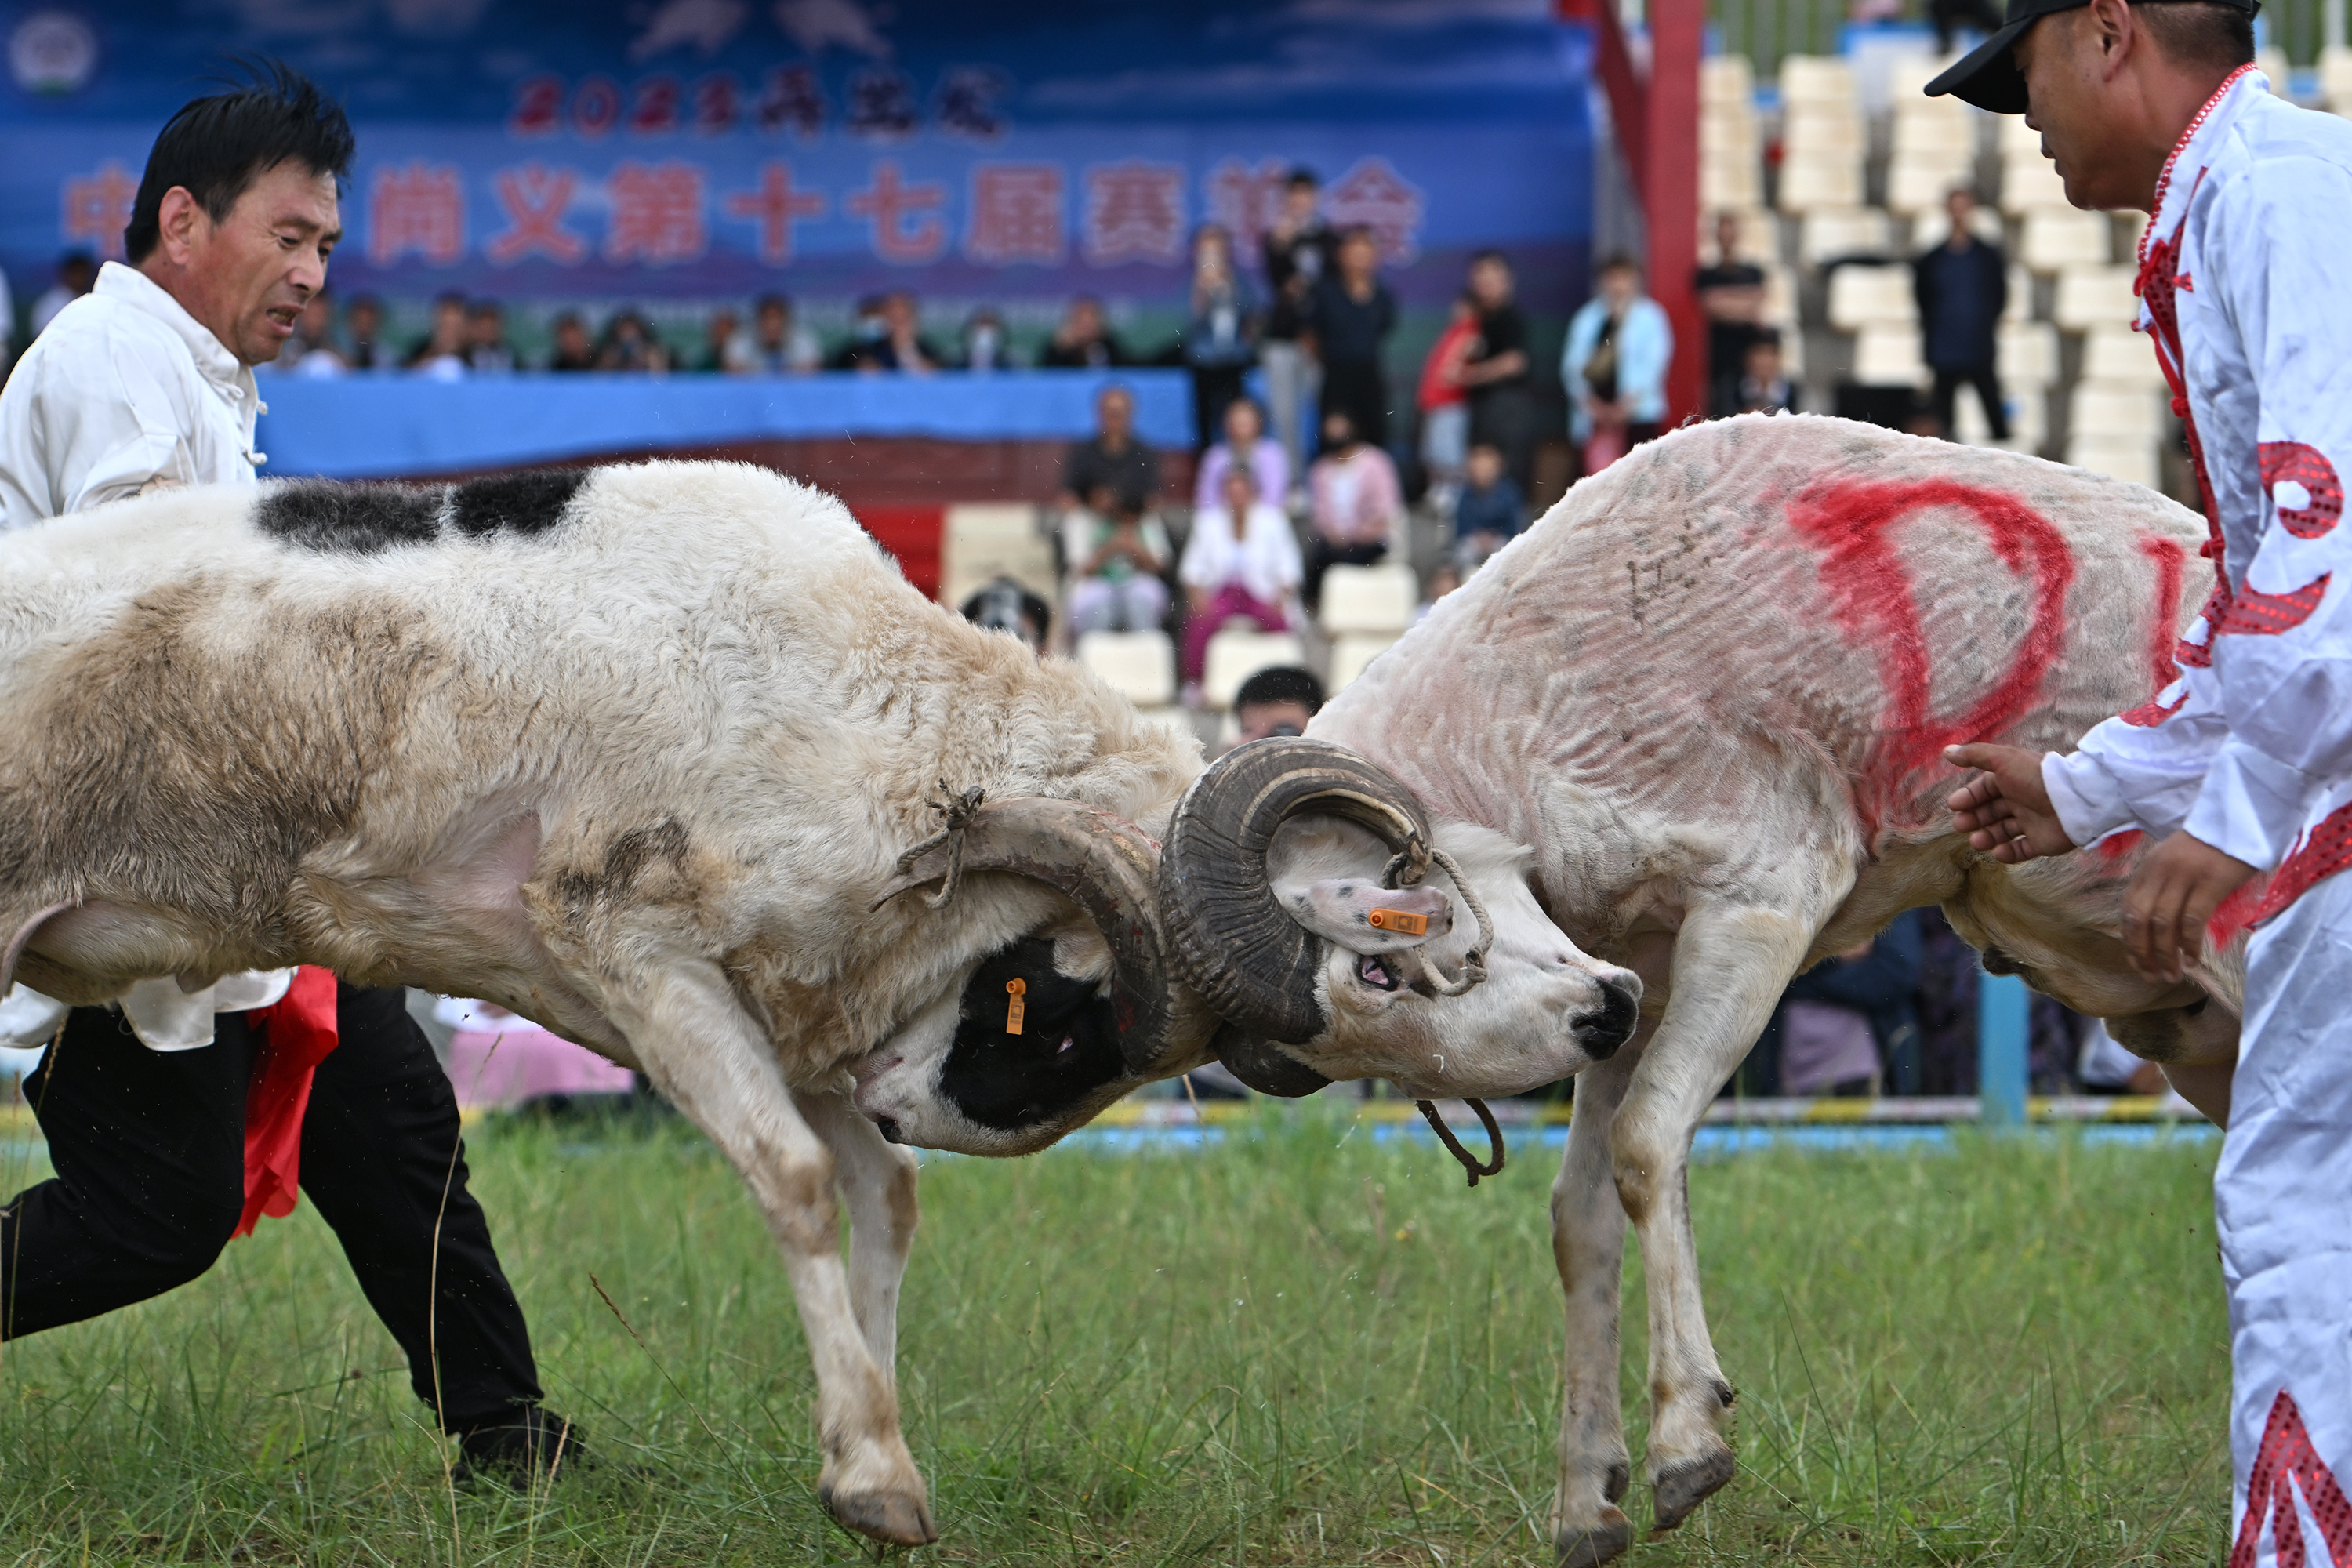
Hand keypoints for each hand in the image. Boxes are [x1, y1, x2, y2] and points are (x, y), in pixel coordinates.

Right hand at [1944, 743, 2076, 861]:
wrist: (2073, 800)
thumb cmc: (2034, 777)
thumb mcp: (2002, 759)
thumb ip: (1974, 755)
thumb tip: (1946, 751)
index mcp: (2012, 780)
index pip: (1984, 790)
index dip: (1968, 797)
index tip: (1955, 806)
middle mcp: (2021, 801)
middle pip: (1991, 812)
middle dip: (1974, 818)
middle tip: (1961, 825)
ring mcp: (2032, 822)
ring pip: (2003, 832)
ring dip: (1987, 837)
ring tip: (1977, 842)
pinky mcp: (2042, 842)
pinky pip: (2022, 850)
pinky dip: (2008, 853)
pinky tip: (1999, 852)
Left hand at [2123, 831, 2256, 982]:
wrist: (2239, 819)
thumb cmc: (2209, 846)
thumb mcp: (2174, 861)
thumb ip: (2162, 888)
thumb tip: (2155, 929)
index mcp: (2147, 868)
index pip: (2129, 910)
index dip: (2129, 940)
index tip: (2136, 963)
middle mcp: (2159, 872)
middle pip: (2140, 920)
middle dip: (2142, 953)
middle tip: (2152, 976)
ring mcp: (2184, 877)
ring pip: (2163, 924)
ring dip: (2165, 955)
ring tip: (2172, 975)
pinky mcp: (2210, 882)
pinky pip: (2192, 920)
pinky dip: (2189, 944)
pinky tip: (2192, 960)